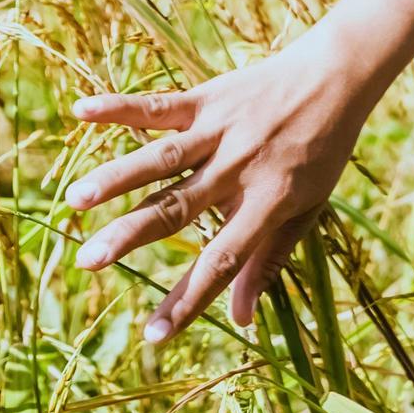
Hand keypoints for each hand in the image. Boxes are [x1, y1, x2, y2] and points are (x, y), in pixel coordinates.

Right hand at [66, 20, 391, 339]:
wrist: (337, 76)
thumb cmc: (322, 151)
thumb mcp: (308, 209)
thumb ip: (268, 261)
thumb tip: (241, 320)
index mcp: (268, 202)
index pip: (223, 260)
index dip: (189, 301)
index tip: (153, 336)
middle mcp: (239, 167)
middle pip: (178, 206)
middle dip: (130, 235)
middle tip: (88, 261)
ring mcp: (221, 130)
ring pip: (161, 157)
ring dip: (117, 175)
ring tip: (75, 198)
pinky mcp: (208, 98)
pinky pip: (160, 105)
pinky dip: (120, 107)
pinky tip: (81, 111)